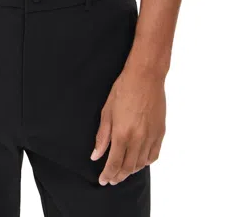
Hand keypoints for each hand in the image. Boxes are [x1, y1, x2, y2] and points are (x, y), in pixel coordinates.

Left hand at [90, 65, 165, 184]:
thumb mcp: (107, 111)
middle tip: (111, 179)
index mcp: (122, 133)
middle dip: (118, 176)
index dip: (108, 174)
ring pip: (141, 163)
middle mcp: (138, 139)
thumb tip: (96, 155)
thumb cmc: (124, 89)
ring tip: (123, 171)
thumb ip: (102, 136)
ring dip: (131, 170)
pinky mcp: (160, 132)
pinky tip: (139, 161)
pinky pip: (154, 155)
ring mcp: (151, 136)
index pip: (114, 163)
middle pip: (128, 167)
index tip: (103, 180)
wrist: (146, 76)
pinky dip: (146, 162)